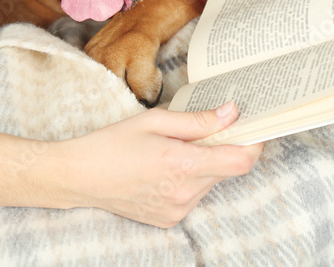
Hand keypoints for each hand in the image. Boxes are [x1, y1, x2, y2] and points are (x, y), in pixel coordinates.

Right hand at [57, 102, 262, 226]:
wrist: (80, 177)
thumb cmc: (113, 143)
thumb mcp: (155, 120)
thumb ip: (197, 120)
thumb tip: (231, 114)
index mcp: (183, 165)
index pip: (241, 161)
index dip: (253, 143)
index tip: (252, 129)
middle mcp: (185, 193)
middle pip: (225, 169)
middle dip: (219, 148)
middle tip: (197, 131)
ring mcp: (178, 210)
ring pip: (209, 183)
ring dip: (201, 165)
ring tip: (170, 152)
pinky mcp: (169, 219)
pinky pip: (192, 196)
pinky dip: (186, 181)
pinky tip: (161, 170)